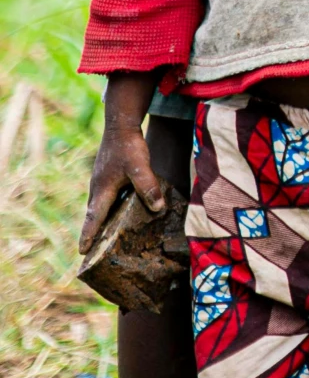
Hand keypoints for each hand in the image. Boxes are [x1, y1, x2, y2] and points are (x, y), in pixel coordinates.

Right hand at [80, 95, 164, 253]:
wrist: (121, 124)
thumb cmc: (128, 146)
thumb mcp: (140, 167)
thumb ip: (148, 187)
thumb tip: (158, 208)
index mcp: (102, 190)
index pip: (93, 219)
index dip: (88, 236)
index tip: (82, 252)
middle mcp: (97, 188)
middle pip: (93, 216)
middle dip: (93, 233)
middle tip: (92, 252)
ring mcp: (101, 181)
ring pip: (99, 207)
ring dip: (100, 221)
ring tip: (105, 237)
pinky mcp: (107, 176)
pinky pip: (105, 198)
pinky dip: (108, 209)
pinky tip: (120, 212)